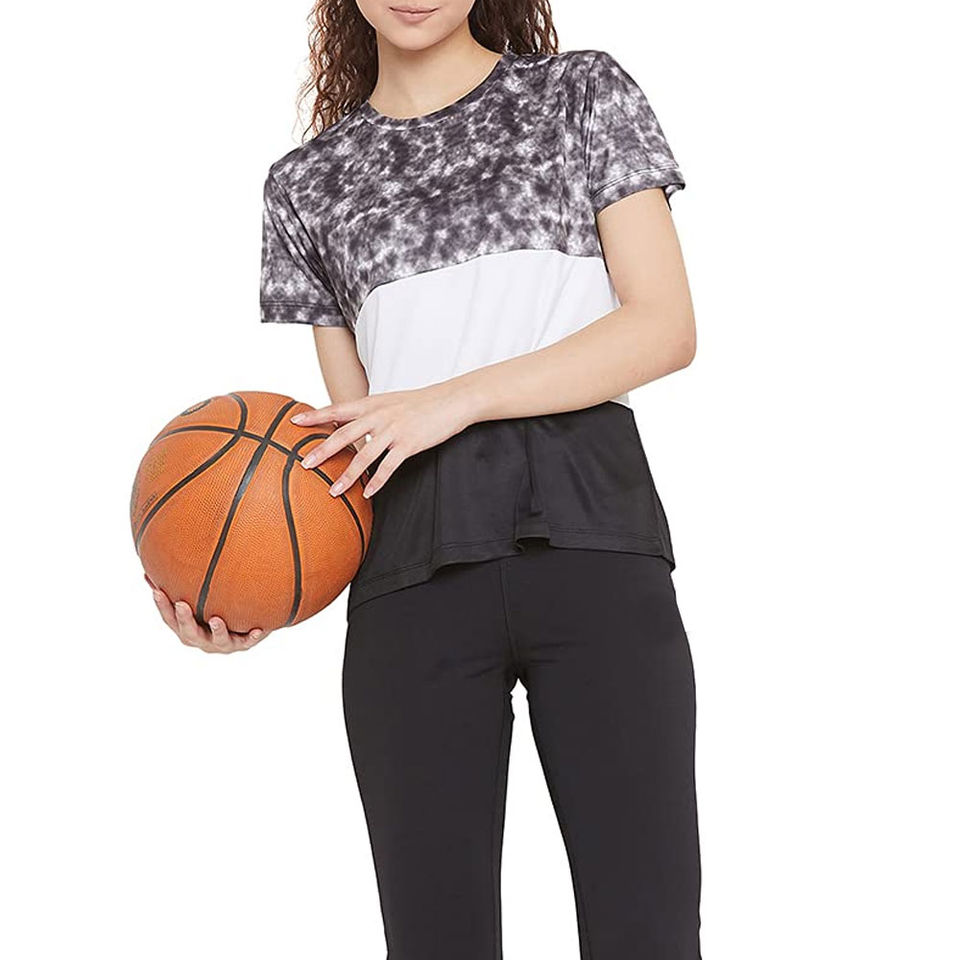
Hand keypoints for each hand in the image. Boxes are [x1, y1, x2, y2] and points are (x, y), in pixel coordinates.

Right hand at [145, 574, 269, 652]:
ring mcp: (221, 644)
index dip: (162, 606)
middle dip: (184, 619)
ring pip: (218, 640)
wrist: (240, 633)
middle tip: (182, 604)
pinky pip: (247, 642)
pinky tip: (257, 630)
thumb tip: (153, 566)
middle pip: (189, 632)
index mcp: (186, 629)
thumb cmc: (210, 613)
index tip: (157, 591)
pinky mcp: (242, 645)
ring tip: (216, 619)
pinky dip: (251, 637)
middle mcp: (201, 640)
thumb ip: (176, 586)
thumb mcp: (193, 602)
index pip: (169, 619)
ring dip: (217, 630)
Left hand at [293, 382, 475, 497]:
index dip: (315, 415)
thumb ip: (369, 412)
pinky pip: (388, 466)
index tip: (295, 421)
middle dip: (322, 451)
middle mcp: (379, 416)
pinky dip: (377, 482)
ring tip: (333, 491)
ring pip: (364, 456)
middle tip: (304, 464)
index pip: (337, 409)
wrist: (452, 400)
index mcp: (372, 404)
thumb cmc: (421, 403)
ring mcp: (394, 430)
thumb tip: (348, 423)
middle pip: (343, 434)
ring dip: (347, 476)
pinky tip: (368, 494)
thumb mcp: (390, 402)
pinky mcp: (409, 444)